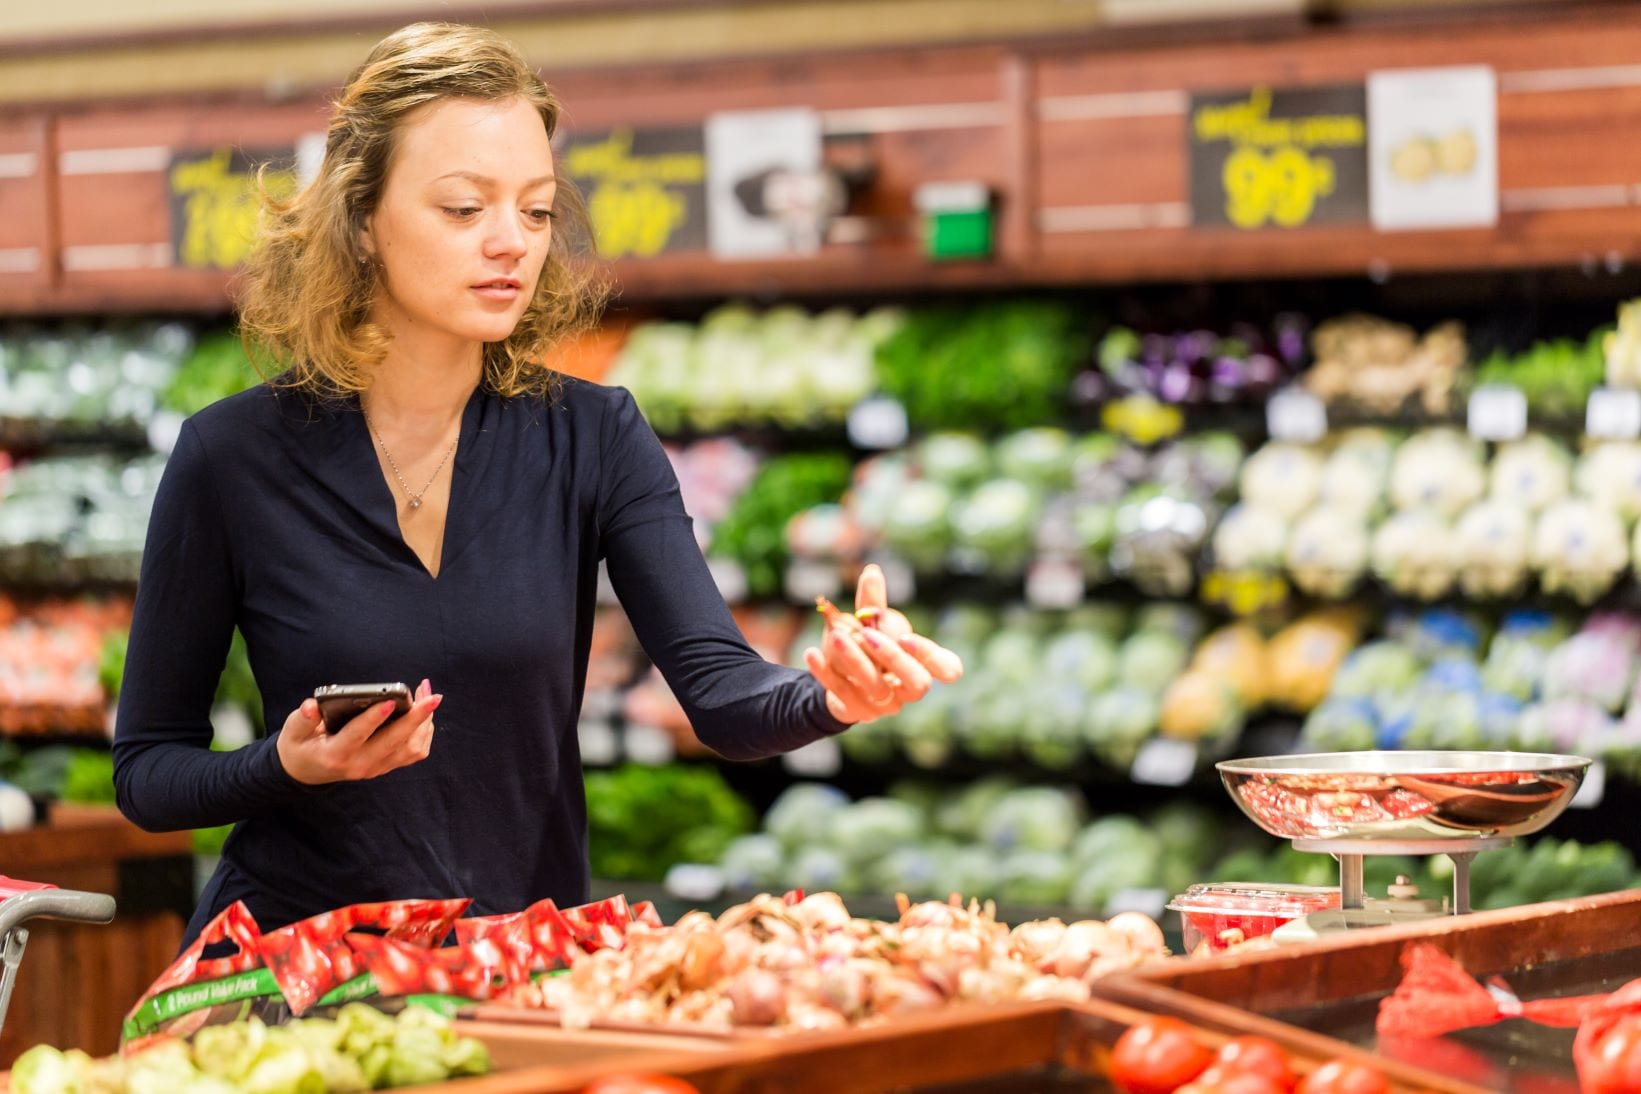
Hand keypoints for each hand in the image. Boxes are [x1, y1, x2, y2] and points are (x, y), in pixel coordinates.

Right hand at [278, 678, 440, 785]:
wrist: (307, 772)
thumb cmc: (301, 745)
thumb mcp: (293, 733)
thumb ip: (302, 719)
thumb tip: (312, 705)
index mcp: (335, 754)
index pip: (357, 735)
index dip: (373, 718)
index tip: (389, 700)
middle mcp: (360, 764)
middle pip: (395, 743)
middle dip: (416, 718)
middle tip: (432, 696)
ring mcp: (376, 768)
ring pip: (411, 748)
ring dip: (424, 721)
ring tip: (427, 694)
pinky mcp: (386, 766)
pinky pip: (414, 752)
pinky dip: (425, 732)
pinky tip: (424, 712)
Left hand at [802, 564, 963, 724]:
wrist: (836, 679)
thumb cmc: (863, 648)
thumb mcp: (869, 625)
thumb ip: (872, 603)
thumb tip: (872, 571)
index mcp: (921, 664)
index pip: (949, 669)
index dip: (933, 656)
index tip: (906, 637)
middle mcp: (908, 689)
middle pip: (918, 683)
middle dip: (894, 658)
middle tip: (867, 635)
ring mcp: (884, 705)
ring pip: (876, 687)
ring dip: (855, 660)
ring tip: (835, 636)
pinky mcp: (857, 711)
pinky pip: (842, 694)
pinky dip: (826, 673)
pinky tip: (811, 652)